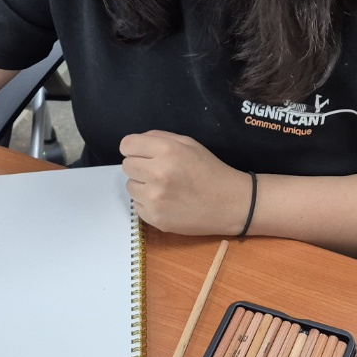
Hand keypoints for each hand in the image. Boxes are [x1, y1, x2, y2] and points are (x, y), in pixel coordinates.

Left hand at [120, 131, 252, 235]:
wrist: (230, 203)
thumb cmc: (209, 170)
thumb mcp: (188, 144)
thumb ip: (159, 138)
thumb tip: (133, 144)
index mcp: (167, 150)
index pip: (127, 145)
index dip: (134, 149)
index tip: (143, 154)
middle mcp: (158, 173)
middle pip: (126, 165)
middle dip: (139, 166)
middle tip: (158, 172)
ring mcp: (155, 198)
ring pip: (130, 186)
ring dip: (142, 185)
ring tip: (164, 188)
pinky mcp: (155, 218)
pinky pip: (137, 205)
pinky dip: (148, 203)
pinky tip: (167, 202)